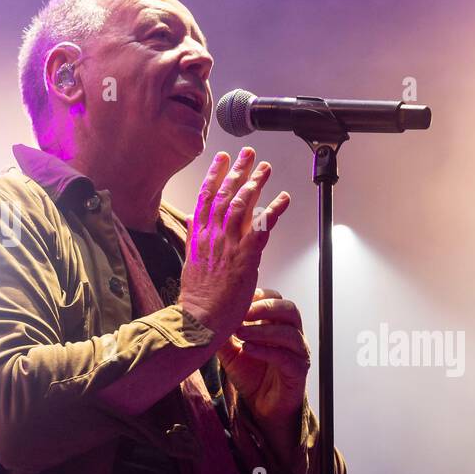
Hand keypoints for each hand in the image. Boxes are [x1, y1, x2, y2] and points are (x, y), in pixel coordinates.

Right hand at [179, 146, 290, 341]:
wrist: (199, 320)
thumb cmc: (197, 299)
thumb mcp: (190, 262)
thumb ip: (195, 239)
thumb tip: (193, 220)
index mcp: (198, 237)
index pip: (205, 197)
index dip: (215, 175)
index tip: (222, 158)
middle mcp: (211, 236)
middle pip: (225, 195)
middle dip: (237, 171)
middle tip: (248, 153)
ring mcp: (228, 245)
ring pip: (242, 205)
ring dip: (255, 184)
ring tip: (266, 168)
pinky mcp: (245, 257)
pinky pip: (263, 227)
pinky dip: (274, 210)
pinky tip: (284, 198)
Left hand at [218, 288, 310, 426]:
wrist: (262, 406)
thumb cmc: (251, 375)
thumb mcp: (230, 351)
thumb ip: (223, 333)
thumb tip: (205, 316)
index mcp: (278, 324)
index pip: (276, 298)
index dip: (258, 296)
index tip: (238, 301)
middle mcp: (293, 334)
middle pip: (289, 309)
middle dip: (265, 307)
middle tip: (243, 312)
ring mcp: (298, 352)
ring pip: (289, 333)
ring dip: (263, 330)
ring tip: (240, 333)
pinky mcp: (297, 371)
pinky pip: (285, 357)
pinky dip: (265, 351)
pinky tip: (247, 349)